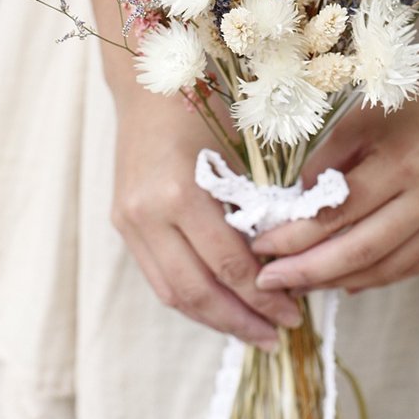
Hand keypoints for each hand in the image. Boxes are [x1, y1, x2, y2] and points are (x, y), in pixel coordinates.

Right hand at [110, 84, 302, 348]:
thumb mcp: (241, 149)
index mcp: (180, 191)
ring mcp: (129, 220)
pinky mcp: (123, 223)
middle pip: (196, 289)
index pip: (227, 263)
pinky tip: (222, 305)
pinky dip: (192, 297)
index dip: (262, 295)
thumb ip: (260, 201)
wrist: (149, 83)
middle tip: (279, 335)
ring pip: (172, 292)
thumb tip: (291, 258)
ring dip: (215, 318)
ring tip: (254, 333)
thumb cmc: (206, 105)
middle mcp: (146, 212)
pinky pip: (158, 275)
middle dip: (241, 320)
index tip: (294, 311)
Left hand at [251, 32, 418, 293]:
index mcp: (402, 163)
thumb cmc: (405, 98)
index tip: (260, 248)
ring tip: (299, 284)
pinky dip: (372, 276)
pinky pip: (408, 265)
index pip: (337, 215)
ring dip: (337, 281)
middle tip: (269, 281)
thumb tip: (292, 212)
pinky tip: (342, 280)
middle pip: (360, 252)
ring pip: (385, 269)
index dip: (294, 237)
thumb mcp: (356, 121)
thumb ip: (324, 166)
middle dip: (308, 272)